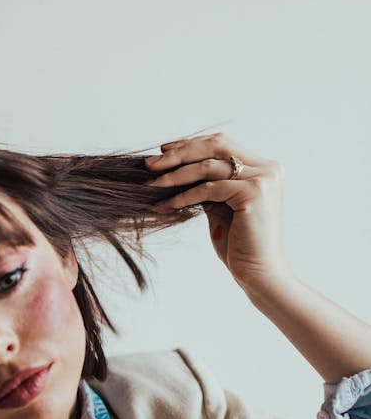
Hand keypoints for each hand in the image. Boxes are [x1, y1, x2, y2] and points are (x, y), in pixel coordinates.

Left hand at [145, 132, 291, 294]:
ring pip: (208, 166)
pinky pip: (208, 189)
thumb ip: (209, 187)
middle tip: (150, 163)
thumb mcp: (221, 209)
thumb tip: (177, 170)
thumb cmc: (239, 247)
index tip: (162, 152)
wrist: (258, 274)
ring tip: (150, 185)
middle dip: (180, 153)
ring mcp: (263, 179)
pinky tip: (165, 204)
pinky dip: (183, 195)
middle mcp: (267, 168)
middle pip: (216, 145)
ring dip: (175, 175)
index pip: (222, 144)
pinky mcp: (253, 194)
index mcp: (262, 168)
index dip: (191, 145)